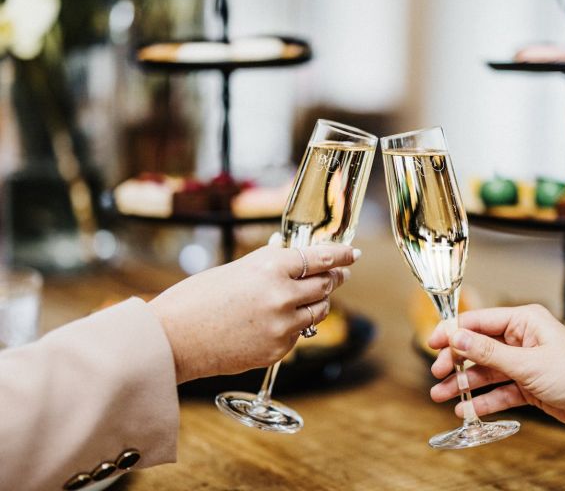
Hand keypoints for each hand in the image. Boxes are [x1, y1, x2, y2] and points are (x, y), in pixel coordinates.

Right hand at [149, 243, 358, 382]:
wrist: (173, 339)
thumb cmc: (197, 299)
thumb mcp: (237, 269)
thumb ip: (271, 265)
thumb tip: (296, 260)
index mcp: (271, 266)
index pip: (321, 257)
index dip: (342, 254)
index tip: (353, 253)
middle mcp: (282, 295)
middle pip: (326, 284)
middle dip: (335, 278)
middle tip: (339, 274)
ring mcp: (283, 325)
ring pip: (319, 311)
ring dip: (318, 302)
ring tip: (311, 297)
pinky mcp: (278, 350)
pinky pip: (299, 334)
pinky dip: (296, 326)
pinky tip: (280, 322)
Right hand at [429, 304, 564, 432]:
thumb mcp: (526, 363)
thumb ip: (488, 353)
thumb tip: (458, 338)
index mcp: (524, 321)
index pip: (479, 321)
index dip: (453, 332)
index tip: (432, 343)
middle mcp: (522, 339)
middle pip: (478, 347)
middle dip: (456, 361)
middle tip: (437, 374)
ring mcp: (525, 363)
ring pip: (486, 371)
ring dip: (464, 384)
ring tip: (441, 395)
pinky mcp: (529, 385)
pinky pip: (499, 390)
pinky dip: (482, 400)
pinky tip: (466, 408)